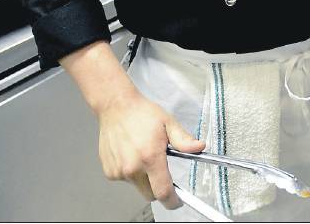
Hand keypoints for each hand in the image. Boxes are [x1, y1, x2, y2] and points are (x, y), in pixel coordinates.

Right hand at [96, 90, 205, 209]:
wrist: (116, 107)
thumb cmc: (141, 114)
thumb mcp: (168, 123)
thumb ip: (184, 140)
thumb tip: (199, 147)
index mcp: (150, 157)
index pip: (162, 191)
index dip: (172, 201)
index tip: (177, 202)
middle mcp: (132, 168)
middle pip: (150, 193)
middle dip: (159, 186)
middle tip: (161, 167)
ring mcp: (119, 171)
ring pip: (138, 187)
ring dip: (144, 177)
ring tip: (144, 153)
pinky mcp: (109, 172)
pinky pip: (126, 180)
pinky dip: (132, 173)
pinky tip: (132, 154)